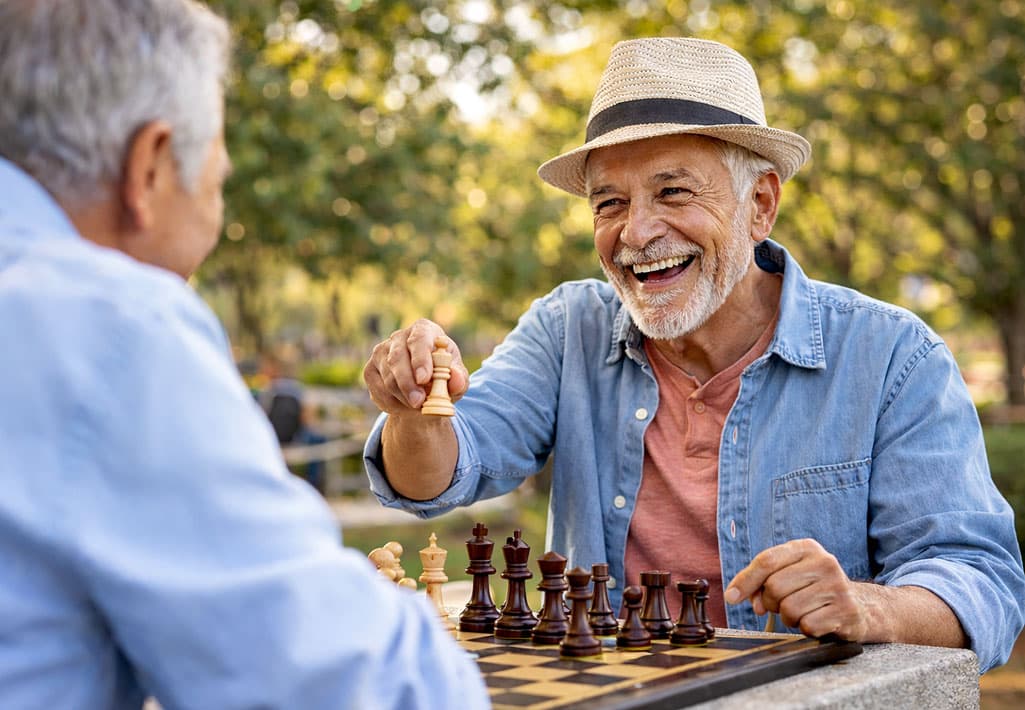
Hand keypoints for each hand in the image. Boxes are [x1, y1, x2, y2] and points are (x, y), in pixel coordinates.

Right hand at [363, 319, 468, 413]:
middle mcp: (399, 337)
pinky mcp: (370, 370)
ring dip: (404, 397)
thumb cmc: (445, 379)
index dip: (421, 359)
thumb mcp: (457, 379)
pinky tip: (405, 406)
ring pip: (388, 378)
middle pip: (398, 359)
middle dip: (408, 384)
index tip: (424, 379)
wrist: (425, 393)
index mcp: (424, 330)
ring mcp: (381, 352)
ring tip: (419, 407)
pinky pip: (379, 390)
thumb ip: (459, 379)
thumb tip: (457, 380)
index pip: (419, 340)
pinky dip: (393, 403)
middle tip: (419, 403)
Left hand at [724, 538, 868, 640]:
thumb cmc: (814, 589)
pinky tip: (817, 621)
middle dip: (771, 603)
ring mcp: (838, 586)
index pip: (766, 561)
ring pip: (789, 609)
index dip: (745, 580)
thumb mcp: (790, 574)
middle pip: (774, 587)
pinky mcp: (847, 611)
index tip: (731, 597)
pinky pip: (807, 626)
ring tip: (802, 613)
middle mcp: (825, 562)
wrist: (860, 607)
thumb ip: (761, 580)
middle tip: (781, 606)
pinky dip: (806, 629)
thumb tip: (737, 596)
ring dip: (789, 618)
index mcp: (806, 548)